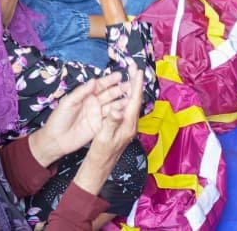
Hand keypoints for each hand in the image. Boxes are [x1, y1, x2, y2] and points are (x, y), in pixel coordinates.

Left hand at [29, 72, 126, 163]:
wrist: (56, 140)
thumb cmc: (58, 119)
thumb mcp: (68, 103)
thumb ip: (81, 92)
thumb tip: (93, 81)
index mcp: (85, 96)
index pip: (100, 86)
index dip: (109, 80)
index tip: (119, 75)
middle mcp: (93, 104)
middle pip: (109, 94)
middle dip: (119, 89)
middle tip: (130, 85)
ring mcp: (97, 115)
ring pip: (112, 106)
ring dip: (121, 101)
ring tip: (132, 97)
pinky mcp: (99, 126)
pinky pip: (110, 119)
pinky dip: (118, 115)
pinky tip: (126, 111)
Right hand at [72, 63, 144, 196]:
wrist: (99, 168)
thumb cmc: (101, 154)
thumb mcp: (104, 137)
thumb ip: (111, 121)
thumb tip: (118, 108)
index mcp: (128, 125)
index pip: (134, 100)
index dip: (136, 84)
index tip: (137, 70)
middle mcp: (131, 125)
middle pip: (135, 99)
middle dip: (135, 82)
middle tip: (133, 68)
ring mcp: (128, 127)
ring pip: (132, 103)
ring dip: (131, 88)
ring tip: (129, 76)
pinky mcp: (123, 128)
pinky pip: (128, 108)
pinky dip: (126, 97)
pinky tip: (122, 94)